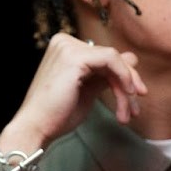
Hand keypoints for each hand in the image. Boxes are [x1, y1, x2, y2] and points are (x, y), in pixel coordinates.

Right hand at [0, 32, 146, 154]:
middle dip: (128, 83)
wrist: (36, 127)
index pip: (104, 57)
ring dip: (125, 88)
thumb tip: (131, 60)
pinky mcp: (75, 57)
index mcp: (65, 48)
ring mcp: (69, 47)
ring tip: (126, 113)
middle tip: (135, 108)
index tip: (132, 99)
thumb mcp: (87, 90)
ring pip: (114, 60)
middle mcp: (65, 42)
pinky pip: (111, 60)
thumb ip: (106, 75)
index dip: (124, 77)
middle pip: (111, 58)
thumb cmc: (56, 114)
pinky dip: (124, 77)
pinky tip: (126, 95)